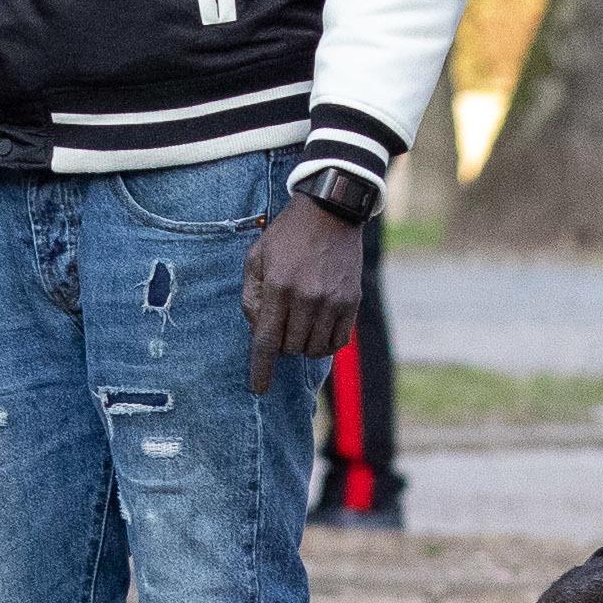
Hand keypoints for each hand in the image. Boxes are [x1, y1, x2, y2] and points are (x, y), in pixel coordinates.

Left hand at [244, 191, 365, 389]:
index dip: (261, 369)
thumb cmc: (287, 236)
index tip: (258, 388)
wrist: (331, 213)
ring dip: (303, 344)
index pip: (266, 340)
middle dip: (281, 344)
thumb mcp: (256, 257)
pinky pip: (337, 342)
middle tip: (282, 323)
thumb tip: (257, 329)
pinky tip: (318, 327)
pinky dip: (325, 343)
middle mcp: (308, 297)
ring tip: (300, 322)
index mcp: (279, 286)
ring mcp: (333, 301)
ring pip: (314, 349)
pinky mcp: (352, 302)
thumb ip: (251, 296)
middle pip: (290, 348)